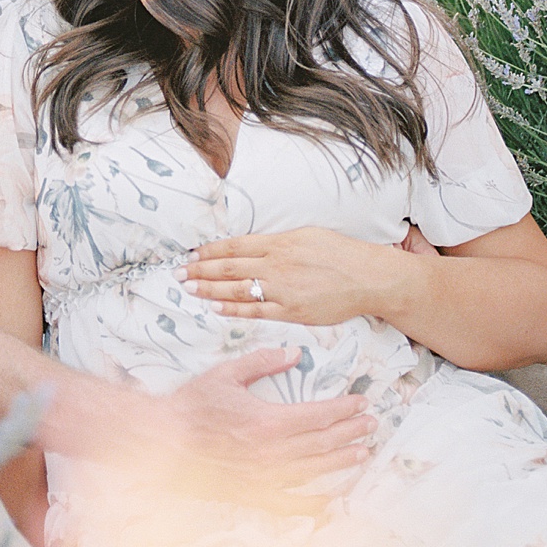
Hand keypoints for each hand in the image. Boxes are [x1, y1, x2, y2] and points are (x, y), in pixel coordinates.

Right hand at [158, 344, 375, 496]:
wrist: (164, 442)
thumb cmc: (193, 405)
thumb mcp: (226, 374)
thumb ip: (263, 362)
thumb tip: (295, 353)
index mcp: (268, 421)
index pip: (318, 415)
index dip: (343, 409)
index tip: (361, 403)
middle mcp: (272, 453)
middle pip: (323, 442)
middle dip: (350, 432)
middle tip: (371, 425)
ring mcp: (265, 478)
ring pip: (314, 470)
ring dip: (341, 461)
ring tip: (363, 453)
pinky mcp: (254, 495)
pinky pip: (292, 503)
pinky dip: (315, 503)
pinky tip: (332, 500)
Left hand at [180, 228, 405, 327]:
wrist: (367, 277)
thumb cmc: (339, 253)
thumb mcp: (305, 235)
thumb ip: (276, 241)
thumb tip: (250, 245)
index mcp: (279, 242)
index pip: (235, 246)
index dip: (210, 251)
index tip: (191, 254)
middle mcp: (277, 264)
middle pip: (230, 267)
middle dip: (201, 270)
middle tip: (178, 273)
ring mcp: (283, 289)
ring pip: (238, 289)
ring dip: (210, 289)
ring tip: (189, 289)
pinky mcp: (292, 311)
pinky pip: (256, 311)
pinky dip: (234, 309)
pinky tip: (216, 306)